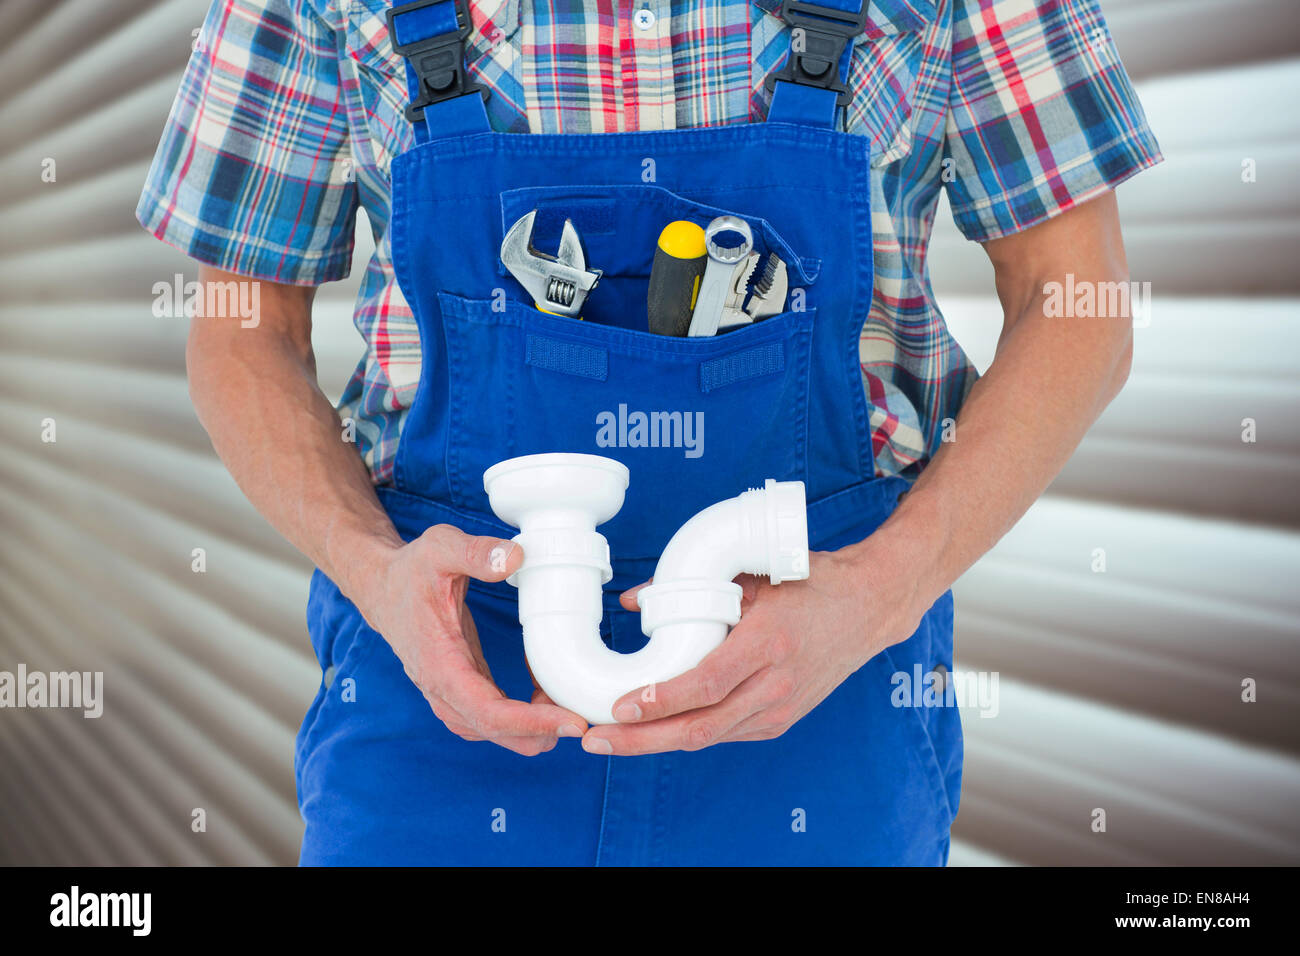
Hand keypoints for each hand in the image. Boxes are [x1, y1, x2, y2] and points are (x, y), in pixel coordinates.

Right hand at [353, 524, 588, 754]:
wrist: (382, 587)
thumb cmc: (410, 570)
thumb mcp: (440, 548)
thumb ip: (476, 552)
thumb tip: (515, 558)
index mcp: (439, 664)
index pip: (487, 713)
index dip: (531, 723)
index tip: (570, 722)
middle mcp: (442, 689)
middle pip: (495, 732)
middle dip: (542, 732)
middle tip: (584, 716)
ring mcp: (449, 694)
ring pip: (494, 730)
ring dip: (533, 725)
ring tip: (567, 698)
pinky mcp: (460, 689)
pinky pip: (493, 716)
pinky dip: (523, 712)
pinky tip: (543, 686)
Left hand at [581, 542, 919, 755]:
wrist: (869, 606)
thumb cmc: (808, 582)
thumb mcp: (749, 575)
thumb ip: (688, 588)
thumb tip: (632, 602)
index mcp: (767, 644)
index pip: (706, 685)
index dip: (659, 701)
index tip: (619, 706)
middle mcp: (776, 683)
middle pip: (699, 727)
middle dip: (641, 739)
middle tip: (596, 739)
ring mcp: (782, 707)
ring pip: (709, 737)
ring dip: (657, 743)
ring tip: (613, 740)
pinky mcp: (783, 719)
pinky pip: (726, 733)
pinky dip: (687, 734)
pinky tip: (654, 732)